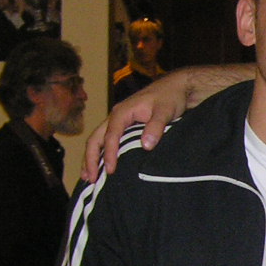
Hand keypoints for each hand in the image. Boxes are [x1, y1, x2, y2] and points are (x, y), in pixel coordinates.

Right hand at [82, 70, 196, 180]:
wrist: (177, 87)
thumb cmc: (170, 97)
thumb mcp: (165, 111)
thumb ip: (155, 127)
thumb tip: (146, 146)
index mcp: (122, 112)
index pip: (111, 136)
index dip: (109, 154)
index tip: (110, 170)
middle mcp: (116, 116)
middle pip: (96, 138)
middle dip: (91, 159)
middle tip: (89, 178)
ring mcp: (119, 121)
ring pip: (98, 140)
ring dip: (92, 158)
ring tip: (88, 177)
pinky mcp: (125, 126)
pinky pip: (108, 140)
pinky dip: (102, 154)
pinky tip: (102, 166)